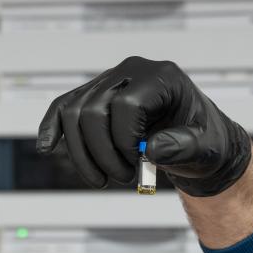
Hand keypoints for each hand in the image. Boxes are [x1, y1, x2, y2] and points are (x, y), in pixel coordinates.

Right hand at [36, 56, 251, 196]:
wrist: (200, 140)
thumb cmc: (206, 140)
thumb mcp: (206, 148)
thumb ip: (184, 147)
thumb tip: (150, 149)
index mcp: (163, 77)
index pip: (127, 103)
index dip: (125, 139)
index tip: (138, 163)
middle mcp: (133, 72)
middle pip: (94, 108)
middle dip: (103, 151)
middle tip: (123, 178)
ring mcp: (110, 81)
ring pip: (74, 113)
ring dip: (82, 153)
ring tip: (103, 179)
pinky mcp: (96, 96)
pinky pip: (65, 107)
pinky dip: (53, 127)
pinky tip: (46, 147)